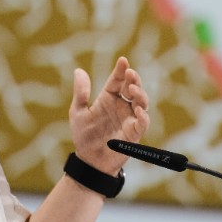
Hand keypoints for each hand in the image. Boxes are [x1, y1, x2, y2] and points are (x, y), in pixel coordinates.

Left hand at [70, 57, 150, 174]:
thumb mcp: (77, 112)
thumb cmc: (84, 136)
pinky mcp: (134, 133)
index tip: (123, 61)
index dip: (121, 70)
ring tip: (132, 90)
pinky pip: (142, 123)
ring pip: (141, 102)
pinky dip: (143, 116)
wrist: (89, 160)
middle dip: (134, 79)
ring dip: (140, 94)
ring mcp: (129, 118)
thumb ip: (81, 93)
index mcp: (108, 98)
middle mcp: (121, 106)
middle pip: (133, 87)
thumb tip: (79, 70)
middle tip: (130, 74)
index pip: (118, 80)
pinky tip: (138, 111)